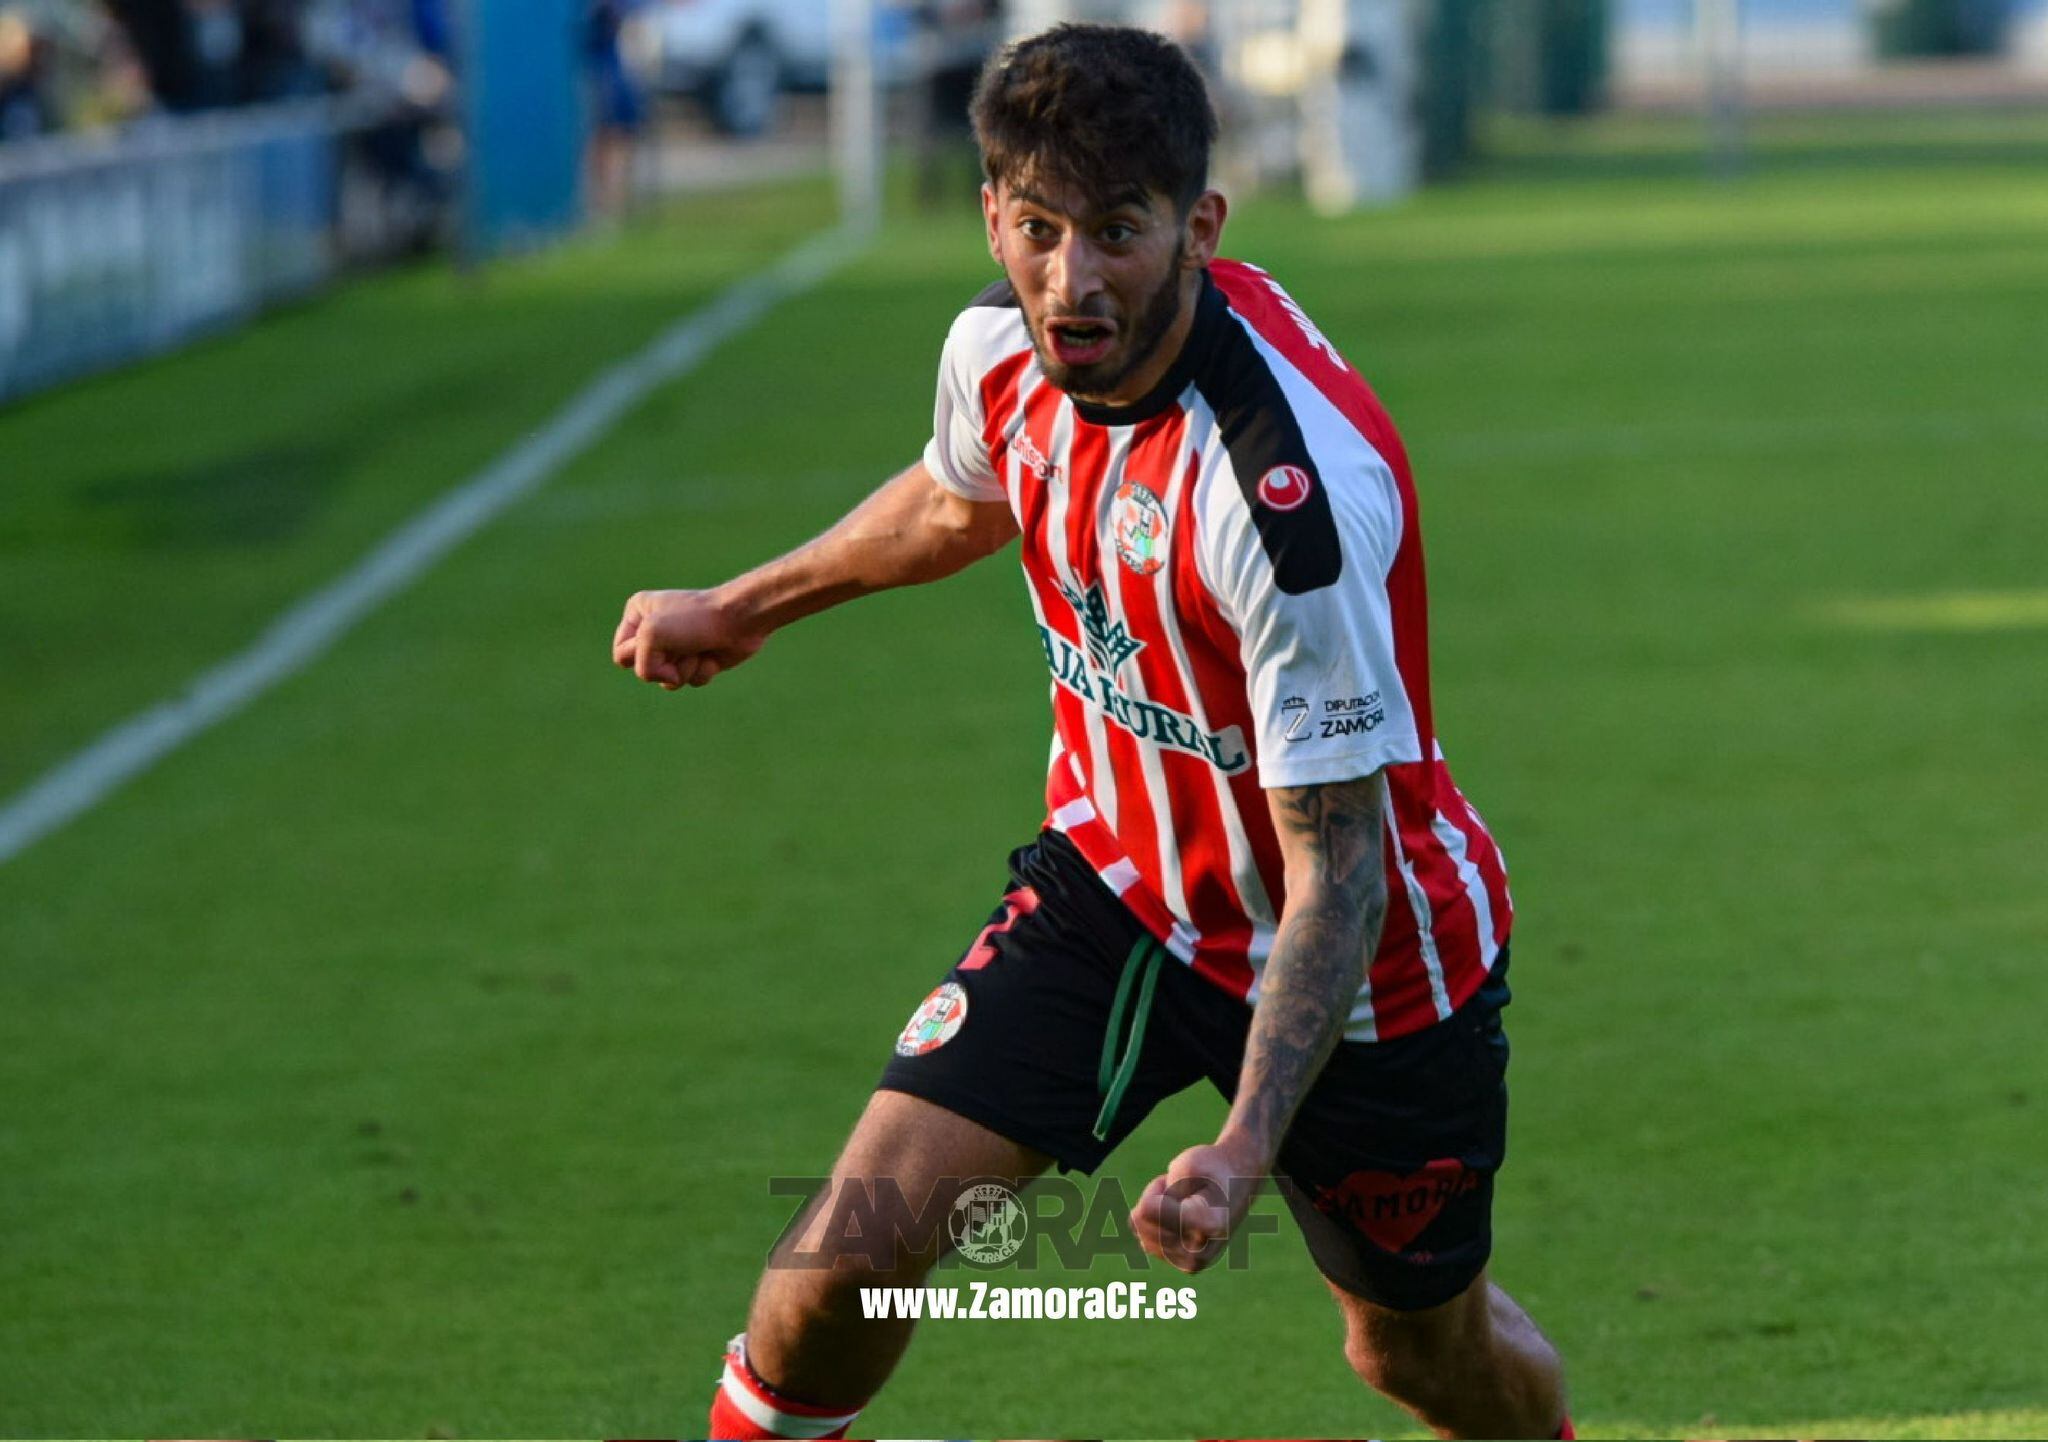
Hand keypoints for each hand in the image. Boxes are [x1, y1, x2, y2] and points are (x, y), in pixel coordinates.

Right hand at [611, 588, 765, 690]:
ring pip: (667, 680)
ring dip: (685, 670)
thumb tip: (670, 680)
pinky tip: (713, 656)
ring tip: (698, 650)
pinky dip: (701, 672)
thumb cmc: (695, 620)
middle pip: (645, 669)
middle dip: (665, 664)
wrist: (739, 620)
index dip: (638, 655)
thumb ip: (641, 664)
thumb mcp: (651, 635)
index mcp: (638, 613)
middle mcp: (655, 629)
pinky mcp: (698, 658)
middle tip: (682, 644)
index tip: (658, 639)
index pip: (621, 654)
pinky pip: (689, 681)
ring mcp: (677, 645)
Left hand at [1130, 1136, 1267, 1273]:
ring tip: (1184, 1202)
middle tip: (1184, 1191)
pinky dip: (1156, 1222)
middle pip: (1141, 1219)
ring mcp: (1191, 1264)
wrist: (1237, 1184)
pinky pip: (1143, 1238)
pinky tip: (1180, 1217)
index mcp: (1208, 1225)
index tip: (1183, 1184)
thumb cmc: (1212, 1169)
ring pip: (1139, 1229)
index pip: (1148, 1209)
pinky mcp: (1182, 1266)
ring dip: (1155, 1209)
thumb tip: (1136, 1222)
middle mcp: (1200, 1253)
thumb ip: (1161, 1192)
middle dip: (1156, 1197)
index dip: (1158, 1188)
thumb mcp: (1188, 1164)